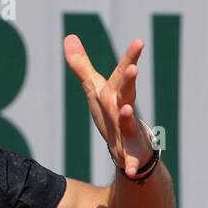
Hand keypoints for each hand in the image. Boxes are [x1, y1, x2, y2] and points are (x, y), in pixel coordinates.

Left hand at [64, 34, 154, 178]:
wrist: (131, 148)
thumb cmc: (112, 114)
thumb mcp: (95, 89)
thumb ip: (81, 65)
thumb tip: (68, 37)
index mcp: (116, 94)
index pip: (121, 73)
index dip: (129, 57)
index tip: (139, 41)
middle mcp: (125, 109)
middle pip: (127, 93)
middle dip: (129, 81)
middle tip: (133, 68)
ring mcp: (130, 132)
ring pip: (129, 123)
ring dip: (128, 117)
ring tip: (126, 110)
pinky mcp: (131, 154)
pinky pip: (131, 161)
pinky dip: (132, 165)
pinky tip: (130, 170)